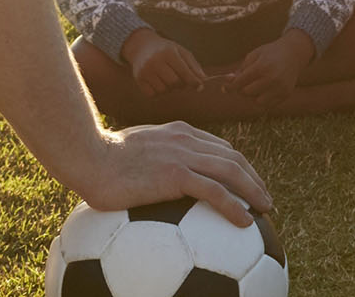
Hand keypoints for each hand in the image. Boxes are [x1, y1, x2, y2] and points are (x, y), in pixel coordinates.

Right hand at [74, 122, 272, 227]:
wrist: (88, 156)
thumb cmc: (101, 156)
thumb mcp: (133, 146)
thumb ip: (151, 154)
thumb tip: (151, 174)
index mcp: (179, 132)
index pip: (218, 146)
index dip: (237, 164)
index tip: (245, 181)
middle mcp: (187, 139)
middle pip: (233, 157)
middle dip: (253, 177)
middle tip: (263, 197)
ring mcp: (184, 156)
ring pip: (232, 171)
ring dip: (254, 191)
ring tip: (266, 208)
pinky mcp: (177, 175)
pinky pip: (216, 192)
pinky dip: (235, 206)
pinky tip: (245, 222)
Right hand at [123, 28, 206, 96]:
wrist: (141, 46)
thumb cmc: (165, 50)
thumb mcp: (181, 52)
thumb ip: (193, 66)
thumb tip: (203, 81)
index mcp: (168, 52)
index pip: (184, 72)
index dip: (193, 81)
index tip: (199, 86)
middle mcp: (155, 61)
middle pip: (174, 83)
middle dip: (181, 85)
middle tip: (180, 81)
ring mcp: (145, 71)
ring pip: (163, 90)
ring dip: (169, 89)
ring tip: (168, 79)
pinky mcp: (138, 79)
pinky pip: (152, 94)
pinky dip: (158, 92)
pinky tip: (158, 83)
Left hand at [223, 30, 313, 107]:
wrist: (294, 53)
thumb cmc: (271, 53)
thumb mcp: (254, 55)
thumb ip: (241, 69)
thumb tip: (229, 83)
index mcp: (262, 67)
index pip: (240, 82)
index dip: (230, 86)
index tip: (224, 88)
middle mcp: (272, 79)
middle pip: (247, 93)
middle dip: (242, 88)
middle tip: (244, 82)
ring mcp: (280, 88)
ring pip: (257, 101)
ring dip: (254, 96)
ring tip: (256, 86)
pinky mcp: (286, 94)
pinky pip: (269, 104)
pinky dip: (264, 99)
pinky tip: (265, 89)